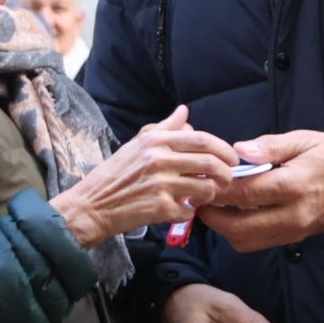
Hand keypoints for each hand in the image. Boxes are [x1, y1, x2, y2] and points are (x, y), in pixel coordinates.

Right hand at [53, 105, 236, 248]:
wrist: (92, 205)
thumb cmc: (116, 173)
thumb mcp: (137, 144)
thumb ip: (164, 127)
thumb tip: (184, 111)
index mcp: (155, 141)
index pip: (202, 139)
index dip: (224, 149)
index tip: (231, 158)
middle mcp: (159, 159)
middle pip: (209, 162)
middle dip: (226, 172)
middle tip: (228, 178)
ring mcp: (160, 184)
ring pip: (205, 188)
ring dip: (211, 193)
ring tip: (205, 194)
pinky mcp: (159, 208)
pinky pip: (189, 210)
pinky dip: (190, 211)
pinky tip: (182, 209)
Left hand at [200, 131, 323, 252]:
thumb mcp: (305, 141)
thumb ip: (270, 146)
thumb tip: (239, 150)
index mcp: (292, 185)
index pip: (242, 194)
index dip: (215, 190)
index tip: (198, 182)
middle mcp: (291, 214)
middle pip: (238, 229)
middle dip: (213, 217)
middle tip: (200, 199)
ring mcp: (293, 230)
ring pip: (246, 242)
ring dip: (224, 228)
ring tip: (214, 206)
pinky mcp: (295, 237)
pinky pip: (259, 242)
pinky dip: (240, 232)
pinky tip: (235, 213)